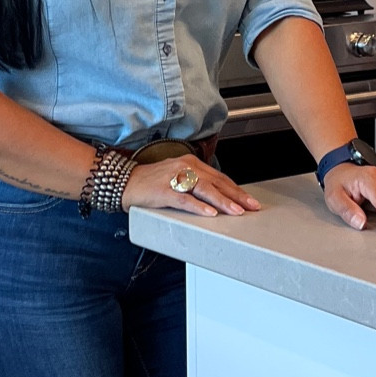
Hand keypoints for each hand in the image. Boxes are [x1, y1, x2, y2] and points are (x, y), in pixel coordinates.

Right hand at [122, 157, 260, 217]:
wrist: (123, 182)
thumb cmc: (150, 183)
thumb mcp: (177, 177)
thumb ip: (195, 184)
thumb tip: (216, 198)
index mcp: (190, 163)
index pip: (219, 177)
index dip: (236, 190)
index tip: (249, 200)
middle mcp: (185, 167)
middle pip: (216, 182)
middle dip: (236, 196)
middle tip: (251, 207)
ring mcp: (174, 178)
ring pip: (204, 189)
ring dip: (222, 201)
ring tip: (236, 211)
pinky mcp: (163, 191)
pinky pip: (184, 199)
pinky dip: (198, 206)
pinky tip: (209, 213)